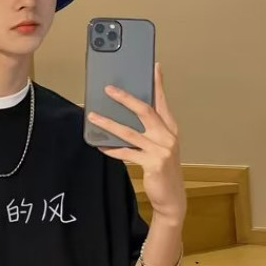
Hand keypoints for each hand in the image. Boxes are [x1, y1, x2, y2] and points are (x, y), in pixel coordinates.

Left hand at [87, 62, 186, 224]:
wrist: (172, 198)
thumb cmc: (163, 170)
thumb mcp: (160, 147)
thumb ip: (149, 131)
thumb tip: (124, 117)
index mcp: (170, 129)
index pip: (162, 102)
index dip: (157, 84)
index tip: (153, 67)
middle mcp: (168, 136)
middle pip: (145, 110)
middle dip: (125, 98)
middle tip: (109, 89)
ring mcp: (161, 150)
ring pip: (129, 132)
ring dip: (109, 123)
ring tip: (93, 116)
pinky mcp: (153, 163)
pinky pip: (126, 153)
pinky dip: (112, 150)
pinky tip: (100, 146)